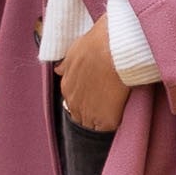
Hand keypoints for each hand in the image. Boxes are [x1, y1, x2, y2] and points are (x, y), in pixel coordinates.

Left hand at [55, 17, 128, 132]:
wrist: (113, 49)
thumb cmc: (95, 44)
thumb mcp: (75, 50)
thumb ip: (66, 64)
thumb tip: (58, 69)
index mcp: (67, 87)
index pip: (71, 102)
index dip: (82, 101)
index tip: (92, 97)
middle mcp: (75, 103)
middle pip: (79, 117)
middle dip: (88, 114)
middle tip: (102, 107)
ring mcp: (90, 113)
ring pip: (91, 126)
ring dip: (98, 122)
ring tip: (110, 114)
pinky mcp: (106, 120)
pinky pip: (106, 129)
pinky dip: (110, 125)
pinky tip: (118, 117)